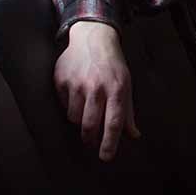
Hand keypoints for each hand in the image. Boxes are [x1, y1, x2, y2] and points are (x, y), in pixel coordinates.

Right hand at [54, 21, 140, 160]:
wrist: (94, 37)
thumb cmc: (113, 65)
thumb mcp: (126, 84)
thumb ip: (128, 111)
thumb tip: (134, 135)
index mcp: (117, 88)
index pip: (114, 122)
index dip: (110, 143)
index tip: (106, 157)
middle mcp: (97, 87)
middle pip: (90, 125)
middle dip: (91, 139)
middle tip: (92, 142)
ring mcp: (77, 83)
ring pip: (74, 118)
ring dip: (79, 120)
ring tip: (86, 108)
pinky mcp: (61, 80)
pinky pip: (62, 104)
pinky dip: (69, 104)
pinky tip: (76, 93)